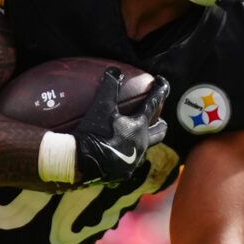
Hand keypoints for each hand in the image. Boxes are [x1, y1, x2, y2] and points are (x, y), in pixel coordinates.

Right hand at [72, 70, 167, 187]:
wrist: (81, 163)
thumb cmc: (94, 132)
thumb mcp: (101, 106)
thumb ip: (109, 86)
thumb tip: (115, 69)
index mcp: (139, 127)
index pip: (154, 104)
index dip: (160, 90)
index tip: (161, 81)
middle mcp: (141, 145)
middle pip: (160, 132)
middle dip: (161, 122)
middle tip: (159, 117)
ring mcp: (134, 161)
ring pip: (145, 149)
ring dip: (144, 140)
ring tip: (136, 136)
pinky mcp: (123, 174)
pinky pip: (130, 162)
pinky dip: (127, 154)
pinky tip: (118, 154)